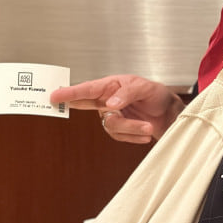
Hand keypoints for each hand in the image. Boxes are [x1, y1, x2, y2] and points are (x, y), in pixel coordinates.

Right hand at [50, 75, 185, 143]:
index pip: (87, 89)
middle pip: (87, 104)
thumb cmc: (156, 95)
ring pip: (111, 125)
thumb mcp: (144, 88)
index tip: (53, 95)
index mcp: (111, 86)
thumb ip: (126, 94)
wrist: (168, 114)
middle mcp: (107, 100)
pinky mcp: (119, 130)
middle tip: (59, 101)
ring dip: (131, 128)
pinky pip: (119, 136)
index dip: (69, 92)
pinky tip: (145, 132)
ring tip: (147, 126)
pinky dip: (134, 136)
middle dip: (75, 102)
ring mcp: (112, 115)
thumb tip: (110, 104)